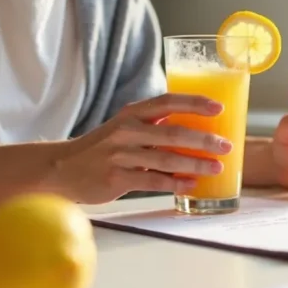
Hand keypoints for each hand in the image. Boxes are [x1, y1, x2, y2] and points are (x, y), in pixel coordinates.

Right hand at [49, 94, 232, 203]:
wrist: (62, 168)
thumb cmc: (103, 148)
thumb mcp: (125, 128)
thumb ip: (154, 126)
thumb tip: (198, 132)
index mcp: (131, 113)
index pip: (167, 102)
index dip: (194, 103)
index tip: (219, 108)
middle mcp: (126, 130)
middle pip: (173, 133)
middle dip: (203, 140)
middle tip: (226, 146)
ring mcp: (120, 155)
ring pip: (166, 159)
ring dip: (195, 164)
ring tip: (216, 168)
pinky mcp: (116, 179)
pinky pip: (153, 181)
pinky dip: (175, 184)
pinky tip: (191, 185)